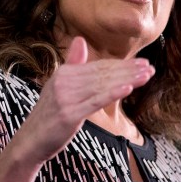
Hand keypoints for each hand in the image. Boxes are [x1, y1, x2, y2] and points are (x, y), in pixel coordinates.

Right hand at [17, 35, 154, 163]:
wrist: (30, 141)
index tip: (141, 63)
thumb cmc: (48, 116)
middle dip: (129, 70)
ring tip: (146, 76)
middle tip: (150, 68)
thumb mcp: (58, 86)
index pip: (98, 66)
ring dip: (128, 80)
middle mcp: (63, 82)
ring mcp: (66, 98)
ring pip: (103, 86)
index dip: (121, 64)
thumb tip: (80, 40)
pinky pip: (95, 101)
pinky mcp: (69, 114)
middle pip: (103, 74)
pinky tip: (128, 88)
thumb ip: (72, 64)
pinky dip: (112, 93)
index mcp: (63, 73)